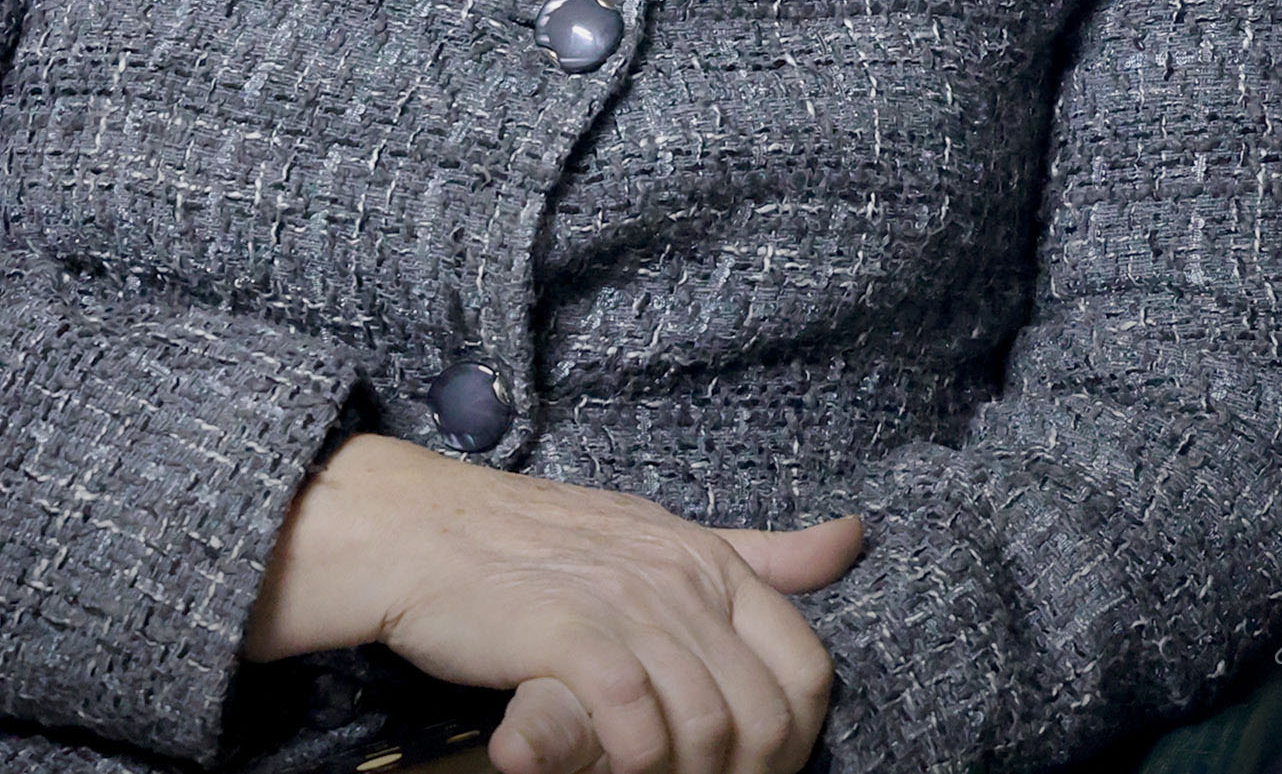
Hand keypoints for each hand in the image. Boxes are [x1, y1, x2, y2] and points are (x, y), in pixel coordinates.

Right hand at [245, 434, 862, 773]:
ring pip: (707, 726)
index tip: (758, 770)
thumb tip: (851, 539)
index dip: (795, 738)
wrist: (429, 532)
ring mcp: (630, 607)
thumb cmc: (545, 546)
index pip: (807, 667)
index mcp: (716, 564)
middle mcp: (685, 582)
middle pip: (764, 713)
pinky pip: (635, 722)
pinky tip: (612, 770)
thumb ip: (758, 555)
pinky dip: (634, 763)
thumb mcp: (665, 538)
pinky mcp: (570, 636)